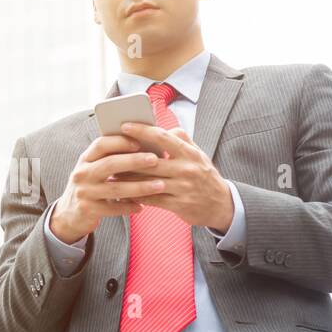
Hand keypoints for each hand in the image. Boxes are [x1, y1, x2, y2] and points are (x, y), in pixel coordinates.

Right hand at [50, 133, 168, 242]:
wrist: (69, 214)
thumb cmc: (90, 186)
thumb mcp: (94, 169)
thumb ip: (111, 158)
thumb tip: (143, 145)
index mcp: (85, 159)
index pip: (101, 144)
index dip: (120, 141)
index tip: (140, 141)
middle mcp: (82, 174)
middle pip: (110, 164)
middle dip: (134, 161)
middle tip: (155, 159)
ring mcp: (84, 192)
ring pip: (115, 188)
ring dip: (139, 187)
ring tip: (159, 185)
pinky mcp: (88, 209)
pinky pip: (113, 208)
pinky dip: (129, 207)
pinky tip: (142, 207)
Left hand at [116, 122, 234, 231]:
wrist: (222, 204)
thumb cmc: (204, 175)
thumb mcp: (198, 154)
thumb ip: (181, 139)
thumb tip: (162, 128)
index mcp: (189, 153)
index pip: (163, 137)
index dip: (142, 131)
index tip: (124, 126)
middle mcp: (186, 169)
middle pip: (151, 161)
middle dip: (128, 157)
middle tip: (109, 153)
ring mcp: (183, 188)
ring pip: (149, 182)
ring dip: (128, 179)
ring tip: (111, 174)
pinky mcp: (179, 205)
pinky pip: (153, 200)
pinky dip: (136, 196)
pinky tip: (124, 194)